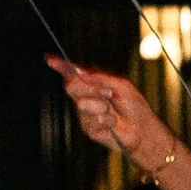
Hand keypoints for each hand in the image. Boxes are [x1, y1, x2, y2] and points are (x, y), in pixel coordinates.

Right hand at [54, 59, 176, 178]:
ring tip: (113, 111)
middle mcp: (86, 96)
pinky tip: (112, 123)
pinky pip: (91, 120)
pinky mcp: (87, 127)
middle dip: (91, 89)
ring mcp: (84, 112)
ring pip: (82, 104)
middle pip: (71, 86)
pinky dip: (106, 120)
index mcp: (93, 83)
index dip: (61, 66)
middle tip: (109, 94)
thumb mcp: (120, 85)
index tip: (50, 60)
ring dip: (101, 106)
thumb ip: (100, 77)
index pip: (73, 73)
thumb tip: (80, 71)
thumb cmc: (133, 105)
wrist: (140, 129)